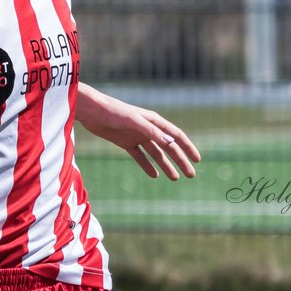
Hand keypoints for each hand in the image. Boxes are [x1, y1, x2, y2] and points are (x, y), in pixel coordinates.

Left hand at [76, 85, 200, 179]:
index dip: (188, 147)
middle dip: (180, 160)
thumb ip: (151, 132)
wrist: (92, 111)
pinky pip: (140, 156)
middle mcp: (148, 129)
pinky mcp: (125, 142)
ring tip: (175, 178)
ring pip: (156, 154)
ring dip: (166, 165)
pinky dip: (147, 165)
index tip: (197, 160)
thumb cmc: (114, 111)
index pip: (176, 135)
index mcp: (154, 121)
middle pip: (168, 147)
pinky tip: (154, 175)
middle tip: (190, 175)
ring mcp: (137, 136)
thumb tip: (171, 142)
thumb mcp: (133, 121)